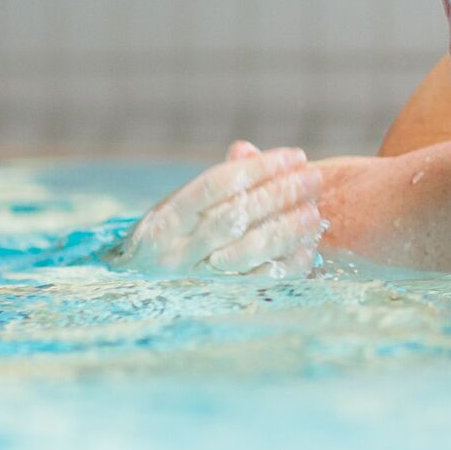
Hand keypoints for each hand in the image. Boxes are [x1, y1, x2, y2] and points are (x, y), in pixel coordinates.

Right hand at [114, 142, 322, 275]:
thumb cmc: (169, 235)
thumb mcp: (179, 206)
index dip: (258, 168)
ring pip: (246, 252)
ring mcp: (196, 278)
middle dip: (279, 195)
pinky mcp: (217, 300)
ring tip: (314, 212)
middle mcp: (176, 250)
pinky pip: (257, 283)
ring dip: (285, 230)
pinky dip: (285, 264)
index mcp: (166, 218)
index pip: (216, 185)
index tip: (294, 156)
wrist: (137, 286)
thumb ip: (217, 181)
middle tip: (313, 178)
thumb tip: (248, 150)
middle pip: (234, 217)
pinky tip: (307, 247)